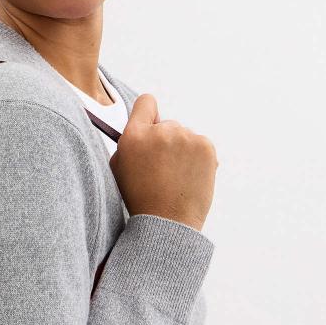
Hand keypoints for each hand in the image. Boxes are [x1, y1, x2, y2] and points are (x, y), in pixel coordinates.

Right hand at [108, 94, 218, 231]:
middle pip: (166, 124)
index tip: (150, 125)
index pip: (146, 102)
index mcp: (134, 135)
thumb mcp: (119, 167)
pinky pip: (200, 145)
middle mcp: (160, 131)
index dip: (147, 113)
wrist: (168, 222)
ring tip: (176, 177)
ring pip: (184, 136)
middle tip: (162, 168)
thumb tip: (143, 127)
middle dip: (165, 141)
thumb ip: (129, 142)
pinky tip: (189, 177)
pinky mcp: (206, 146)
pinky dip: (197, 158)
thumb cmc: (140, 198)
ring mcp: (186, 137)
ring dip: (182, 150)